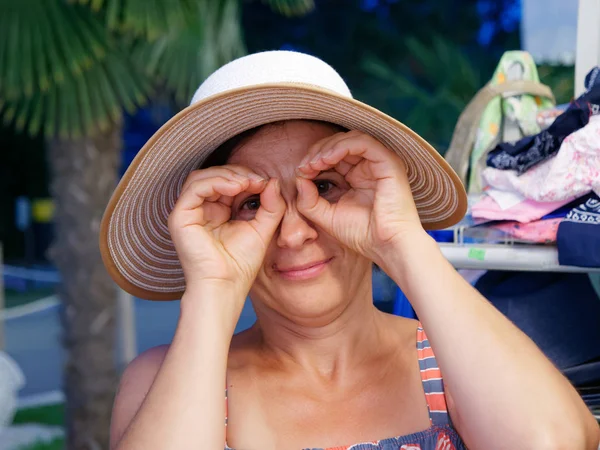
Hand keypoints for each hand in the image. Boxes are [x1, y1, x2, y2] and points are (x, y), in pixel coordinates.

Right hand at [168, 165, 284, 297]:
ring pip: (202, 177)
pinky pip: (195, 187)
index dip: (246, 177)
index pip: (226, 183)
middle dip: (238, 173)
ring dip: (227, 175)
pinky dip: (216, 181)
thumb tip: (273, 181)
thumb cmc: (241, 264)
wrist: (225, 286)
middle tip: (258, 180)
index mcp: (216, 212)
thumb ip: (271, 205)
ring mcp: (188, 213)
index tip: (265, 182)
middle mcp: (200, 210)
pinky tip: (236, 187)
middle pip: (213, 176)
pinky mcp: (180, 217)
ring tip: (247, 182)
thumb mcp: (263, 228)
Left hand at [295, 130, 424, 266]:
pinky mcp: (388, 162)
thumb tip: (298, 178)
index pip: (332, 156)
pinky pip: (363, 143)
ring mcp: (379, 163)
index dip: (314, 160)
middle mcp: (369, 166)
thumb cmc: (362, 235)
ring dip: (328, 148)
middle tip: (304, 166)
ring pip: (350, 139)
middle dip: (317, 151)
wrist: (388, 246)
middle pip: (339, 144)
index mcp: (357, 176)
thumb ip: (309, 200)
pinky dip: (342, 147)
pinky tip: (327, 159)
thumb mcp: (326, 216)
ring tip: (314, 163)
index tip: (300, 172)